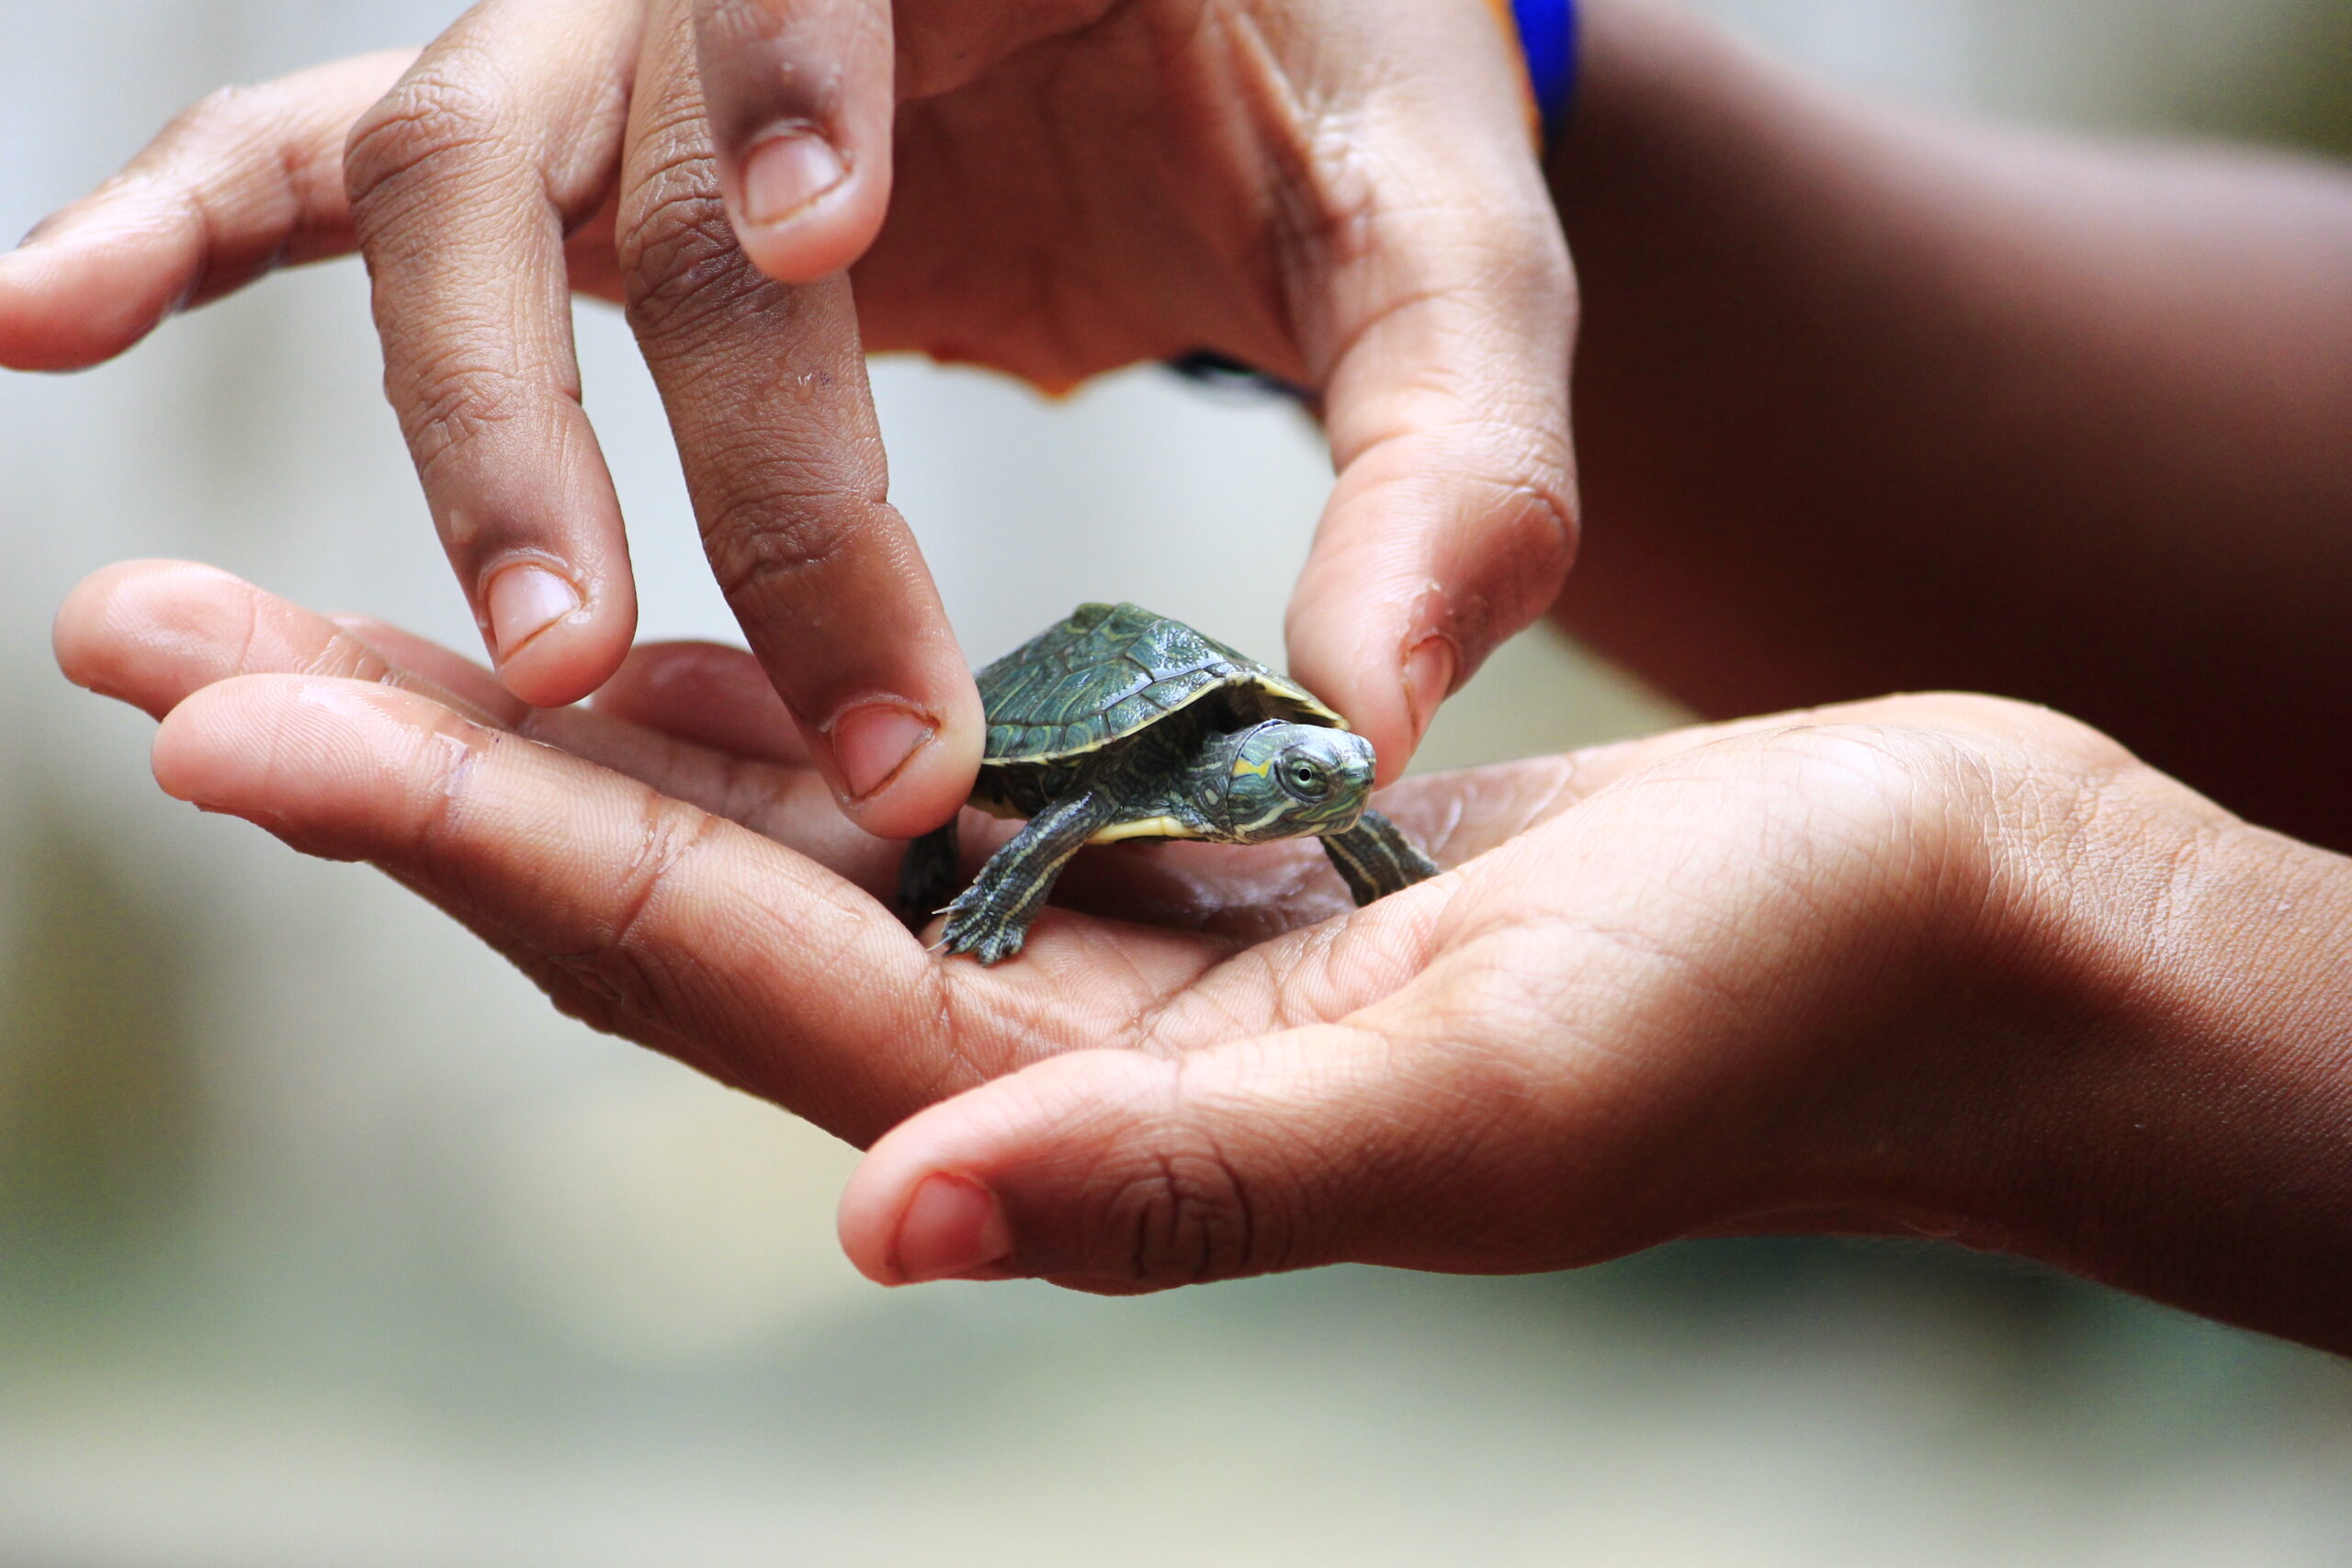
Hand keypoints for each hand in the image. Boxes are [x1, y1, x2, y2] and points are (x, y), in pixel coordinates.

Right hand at [3, 0, 1575, 828]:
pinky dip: (190, 228)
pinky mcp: (581, 128)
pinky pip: (332, 150)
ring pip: (453, 167)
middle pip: (628, 140)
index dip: (791, 92)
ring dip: (458, 416)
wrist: (1250, 36)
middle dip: (681, 428)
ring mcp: (635, 24)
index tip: (824, 254)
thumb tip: (1363, 726)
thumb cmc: (1350, 123)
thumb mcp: (1449, 257)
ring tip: (534, 654)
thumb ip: (1452, 464)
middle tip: (713, 679)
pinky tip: (48, 322)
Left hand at [67, 558, 2351, 1357]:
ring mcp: (1098, 954)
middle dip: (402, 770)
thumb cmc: (1772, 1008)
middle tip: (143, 634)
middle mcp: (1044, 1049)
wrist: (1928, 929)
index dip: (457, 835)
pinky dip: (737, 716)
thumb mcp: (1492, 1103)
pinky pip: (898, 782)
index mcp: (1086, 1119)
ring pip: (745, 831)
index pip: (705, 963)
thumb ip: (1191, 1178)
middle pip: (657, 901)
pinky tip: (618, 644)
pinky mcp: (1176, 863)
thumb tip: (894, 1232)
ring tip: (299, 624)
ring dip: (522, 728)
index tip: (217, 710)